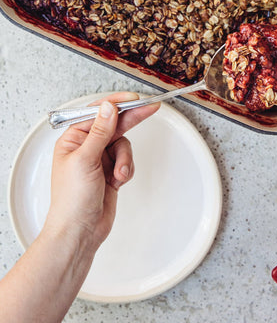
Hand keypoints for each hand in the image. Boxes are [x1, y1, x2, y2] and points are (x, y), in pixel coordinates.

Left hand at [44, 92, 158, 250]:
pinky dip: (126, 169)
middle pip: (114, 125)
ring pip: (123, 144)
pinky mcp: (111, 172)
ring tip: (120, 173)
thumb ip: (99, 131)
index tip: (134, 98)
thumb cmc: (72, 200)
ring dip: (125, 158)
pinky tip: (118, 181)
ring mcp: (99, 160)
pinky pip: (126, 160)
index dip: (116, 103)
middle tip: (150, 107)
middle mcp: (86, 147)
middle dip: (130, 119)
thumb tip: (108, 108)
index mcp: (73, 139)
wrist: (80, 232)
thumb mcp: (85, 159)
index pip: (97, 113)